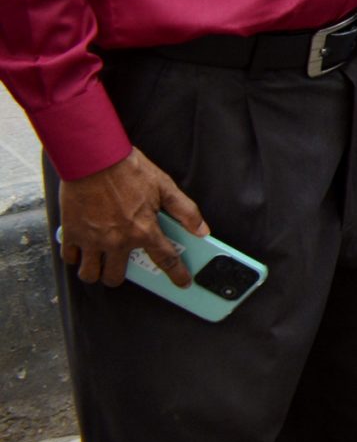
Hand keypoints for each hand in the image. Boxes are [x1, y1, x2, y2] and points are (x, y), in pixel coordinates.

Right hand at [57, 147, 204, 288]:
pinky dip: (75, 257)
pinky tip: (81, 249)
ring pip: (90, 274)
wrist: (94, 158)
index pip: (165, 260)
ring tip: (99, 263)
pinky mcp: (72, 232)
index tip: (183, 283)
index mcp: (143, 230)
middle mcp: (117, 241)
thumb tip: (202, 230)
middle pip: (115, 277)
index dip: (177, 275)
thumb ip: (185, 211)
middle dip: (119, 277)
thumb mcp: (165, 187)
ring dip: (95, 272)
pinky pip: (70, 257)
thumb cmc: (129, 170)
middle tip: (121, 267)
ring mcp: (92, 239)